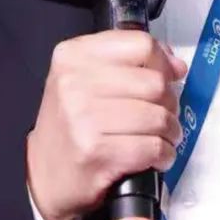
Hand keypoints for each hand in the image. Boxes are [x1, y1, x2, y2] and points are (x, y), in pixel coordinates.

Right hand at [27, 30, 186, 219]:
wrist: (43, 175)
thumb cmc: (71, 125)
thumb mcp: (85, 79)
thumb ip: (130, 63)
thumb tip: (176, 65)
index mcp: (73, 56)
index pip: (141, 44)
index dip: (162, 63)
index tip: (166, 78)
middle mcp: (74, 83)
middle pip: (155, 82)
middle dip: (169, 103)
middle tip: (161, 116)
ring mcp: (84, 118)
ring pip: (159, 116)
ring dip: (170, 131)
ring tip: (160, 138)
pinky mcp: (97, 152)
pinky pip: (154, 147)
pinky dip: (164, 154)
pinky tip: (155, 157)